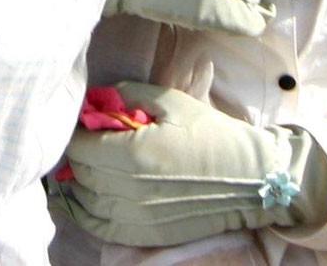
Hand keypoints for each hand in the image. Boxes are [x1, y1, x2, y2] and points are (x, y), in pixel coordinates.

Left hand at [57, 83, 326, 246]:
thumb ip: (130, 92)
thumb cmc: (212, 135)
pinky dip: (84, 213)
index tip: (85, 122)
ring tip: (83, 167)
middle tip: (88, 140)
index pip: (80, 146)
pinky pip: (99, 227)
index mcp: (135, 153)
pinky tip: (82, 198)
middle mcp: (130, 189)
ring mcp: (137, 216)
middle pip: (80, 172)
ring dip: (78, 182)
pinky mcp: (145, 233)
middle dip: (78, 154)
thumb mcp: (171, 101)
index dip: (77, 131)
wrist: (249, 179)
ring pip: (85, 201)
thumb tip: (99, 95)